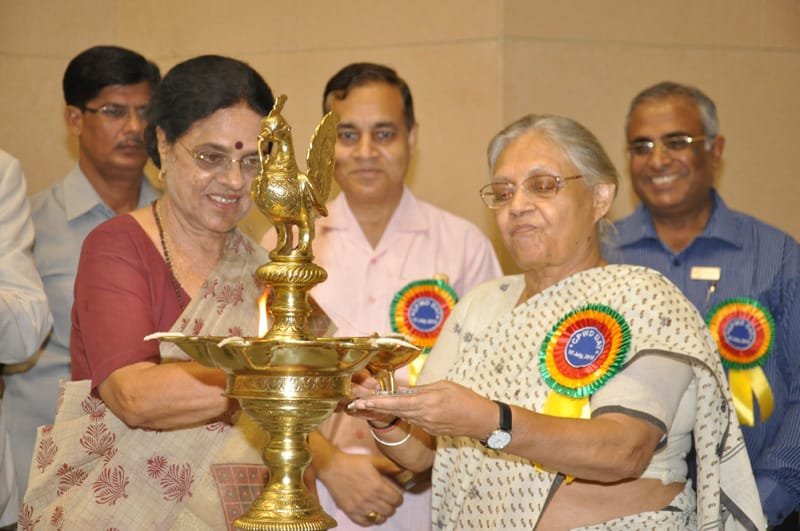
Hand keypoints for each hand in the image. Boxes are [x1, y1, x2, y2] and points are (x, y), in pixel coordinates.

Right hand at [316, 450, 403, 526]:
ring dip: (383, 514)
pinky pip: (365, 523)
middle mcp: (370, 499)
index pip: (397, 500)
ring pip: (379, 519)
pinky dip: (370, 521)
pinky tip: (371, 514)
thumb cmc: (353, 463)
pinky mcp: (350, 511)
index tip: (396, 496)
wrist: (333, 467)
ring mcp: (359, 507)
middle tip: (389, 501)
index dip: (399, 498)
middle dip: (392, 506)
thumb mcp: (374, 460)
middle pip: (390, 511)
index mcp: (378, 486)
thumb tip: (402, 471)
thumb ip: (389, 466)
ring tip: (381, 508)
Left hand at [350, 380, 495, 439]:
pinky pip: (412, 419)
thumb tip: (404, 391)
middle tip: (356, 403)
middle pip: (395, 410)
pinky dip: (401, 413)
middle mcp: (424, 416)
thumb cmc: (466, 399)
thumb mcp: (444, 386)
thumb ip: (422, 389)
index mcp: (428, 402)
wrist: (481, 421)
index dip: (379, 402)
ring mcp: (426, 424)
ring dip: (386, 410)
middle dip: (375, 406)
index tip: (364, 401)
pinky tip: (393, 408)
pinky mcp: (430, 429)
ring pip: (402, 415)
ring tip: (368, 403)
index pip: (398, 402)